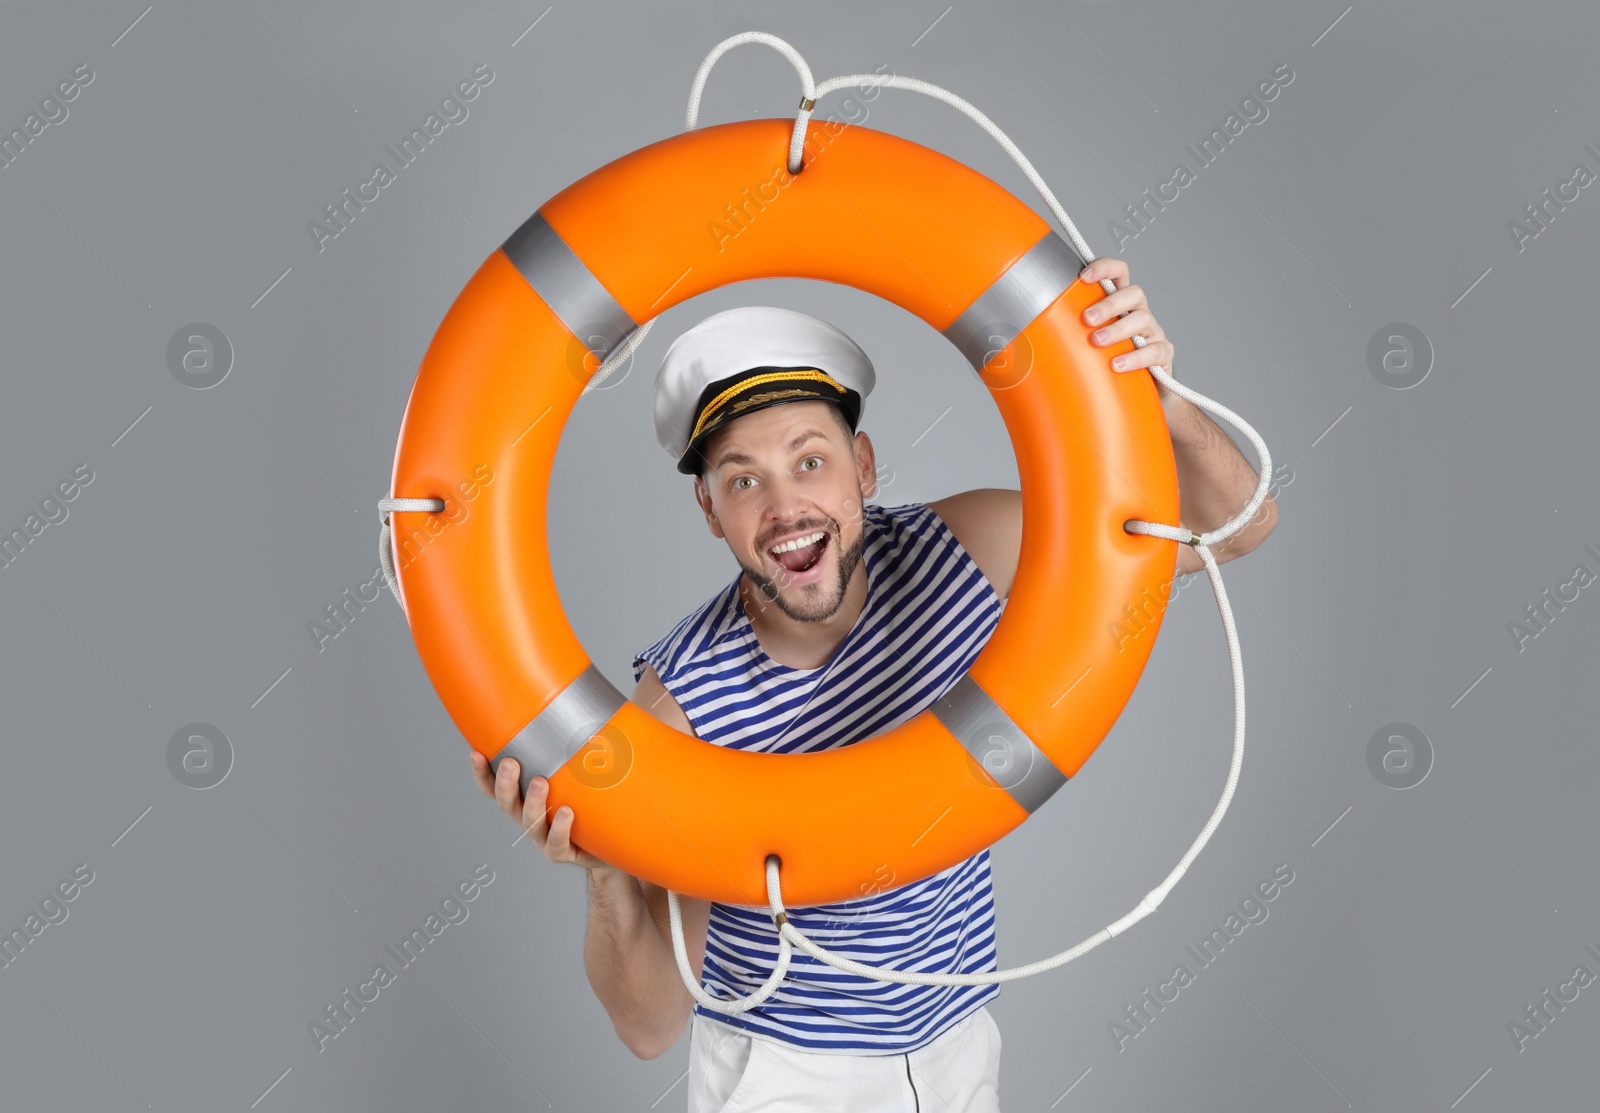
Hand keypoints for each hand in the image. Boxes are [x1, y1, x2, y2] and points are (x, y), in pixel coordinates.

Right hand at [469, 751, 611, 870]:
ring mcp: (544, 836)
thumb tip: (582, 700)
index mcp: (524, 797)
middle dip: (505, 783)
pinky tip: (566, 812)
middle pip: (506, 803)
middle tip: (511, 763)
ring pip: (530, 822)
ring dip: (533, 801)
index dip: (481, 772)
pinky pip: (556, 843)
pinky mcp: (564, 852)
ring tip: (541, 782)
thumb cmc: (589, 801)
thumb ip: (573, 744)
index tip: (476, 752)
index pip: (494, 785)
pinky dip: (559, 828)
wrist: (611, 844)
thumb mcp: (577, 771)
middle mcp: (529, 817)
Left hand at [1079, 257, 1176, 403]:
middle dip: (1108, 304)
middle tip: (1086, 319)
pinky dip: (1134, 357)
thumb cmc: (1105, 362)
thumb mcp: (1084, 343)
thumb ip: (1065, 334)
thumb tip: (1020, 341)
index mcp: (1120, 303)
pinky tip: (1116, 365)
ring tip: (1096, 342)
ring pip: (1142, 319)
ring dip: (1117, 329)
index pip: (1119, 273)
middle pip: (1133, 293)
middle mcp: (1138, 312)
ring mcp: (1152, 332)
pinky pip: (1154, 351)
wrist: (1139, 392)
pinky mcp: (1162, 354)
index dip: (1104, 268)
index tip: (1083, 276)